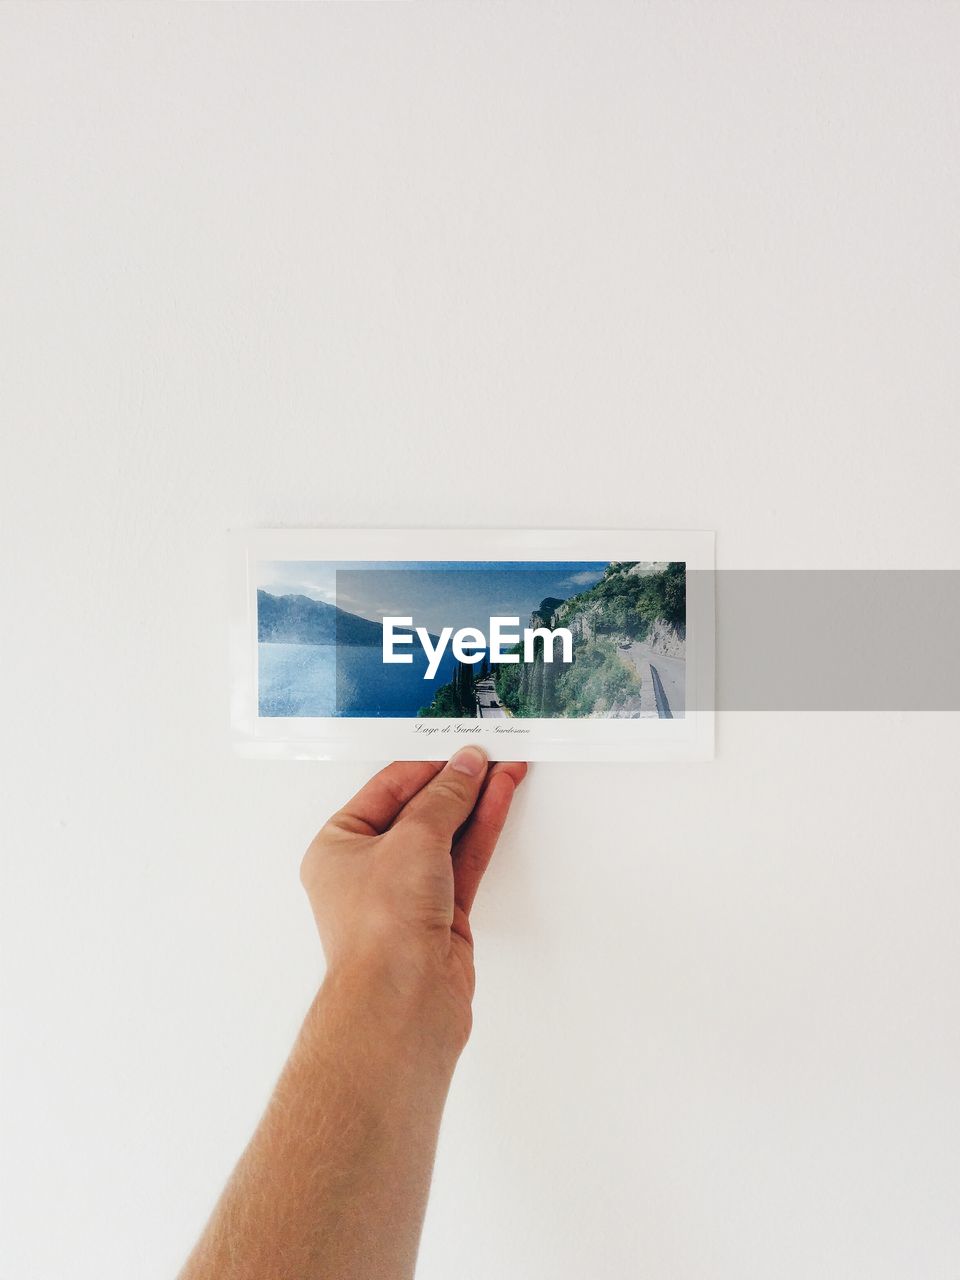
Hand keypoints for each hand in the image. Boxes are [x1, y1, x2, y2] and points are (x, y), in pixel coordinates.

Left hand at [300, 747, 526, 1056]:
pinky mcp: (440, 917)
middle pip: (419, 812)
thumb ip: (444, 799)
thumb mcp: (412, 841)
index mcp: (338, 846)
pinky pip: (464, 862)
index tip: (460, 748)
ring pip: (447, 836)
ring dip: (476, 804)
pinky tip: (500, 802)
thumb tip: (465, 767)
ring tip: (507, 770)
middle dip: (456, 783)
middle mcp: (368, 870)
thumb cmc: (381, 930)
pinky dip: (483, 832)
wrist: (401, 1005)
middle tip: (489, 755)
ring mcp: (406, 895)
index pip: (387, 790)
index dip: (427, 765)